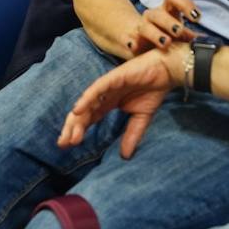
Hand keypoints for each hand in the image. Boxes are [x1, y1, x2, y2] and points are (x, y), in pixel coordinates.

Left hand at [57, 47, 180, 158]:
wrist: (165, 71)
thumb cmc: (152, 90)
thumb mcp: (141, 118)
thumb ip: (132, 135)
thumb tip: (125, 157)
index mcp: (108, 103)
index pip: (89, 119)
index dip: (78, 131)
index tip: (68, 145)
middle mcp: (103, 95)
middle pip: (83, 113)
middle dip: (72, 128)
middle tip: (63, 144)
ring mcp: (107, 85)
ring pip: (86, 103)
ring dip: (77, 119)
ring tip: (69, 135)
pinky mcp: (114, 77)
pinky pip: (97, 88)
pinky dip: (87, 98)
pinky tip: (78, 110)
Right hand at [127, 0, 199, 54]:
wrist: (136, 42)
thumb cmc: (162, 36)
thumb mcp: (176, 35)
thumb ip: (188, 36)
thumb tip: (205, 40)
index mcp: (166, 12)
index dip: (185, 4)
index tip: (197, 18)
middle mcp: (153, 17)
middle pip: (159, 14)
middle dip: (169, 22)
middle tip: (179, 31)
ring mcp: (140, 28)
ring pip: (145, 27)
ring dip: (155, 34)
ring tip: (165, 43)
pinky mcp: (129, 41)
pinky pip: (127, 39)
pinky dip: (129, 42)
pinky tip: (133, 46)